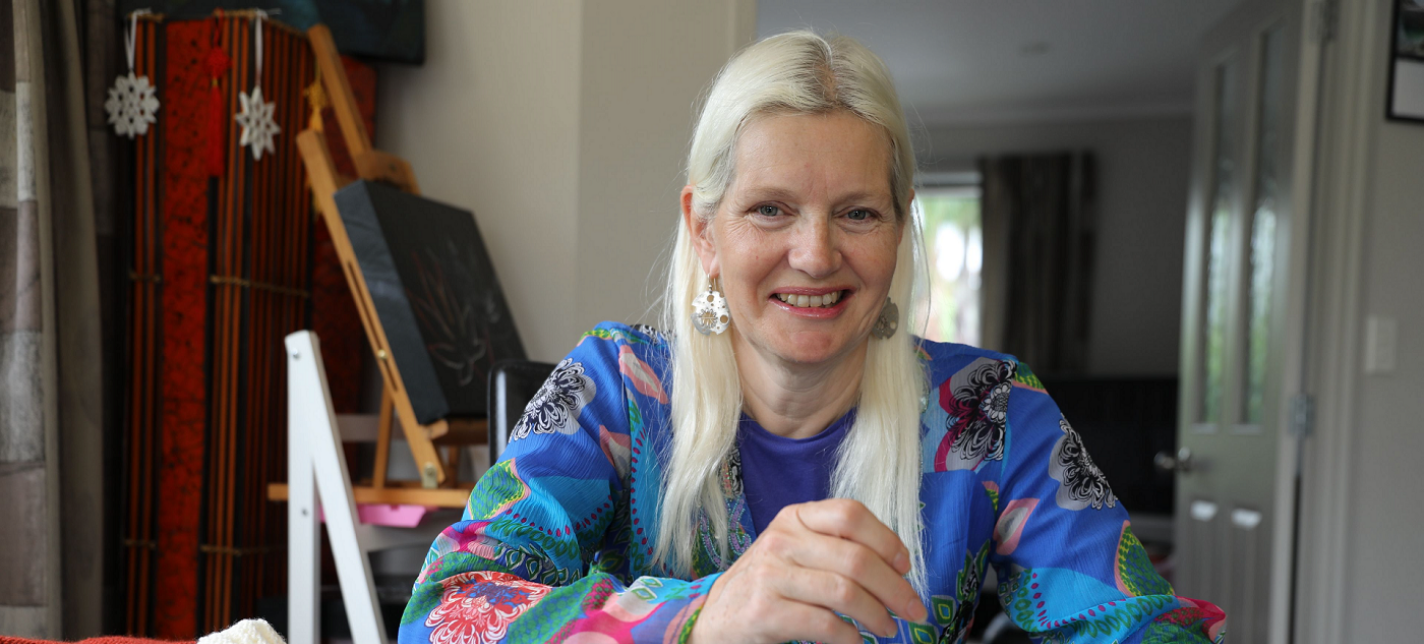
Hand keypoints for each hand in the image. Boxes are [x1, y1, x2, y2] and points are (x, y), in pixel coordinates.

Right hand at [688, 499, 928, 643]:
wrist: (717, 618)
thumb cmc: (770, 585)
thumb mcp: (796, 551)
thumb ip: (836, 548)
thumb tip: (897, 569)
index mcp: (795, 517)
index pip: (851, 514)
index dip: (887, 540)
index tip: (905, 567)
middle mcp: (782, 540)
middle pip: (857, 558)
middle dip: (895, 589)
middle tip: (912, 610)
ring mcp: (771, 575)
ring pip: (845, 592)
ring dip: (878, 615)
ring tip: (888, 628)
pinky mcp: (765, 612)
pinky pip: (824, 624)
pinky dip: (851, 638)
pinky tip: (857, 642)